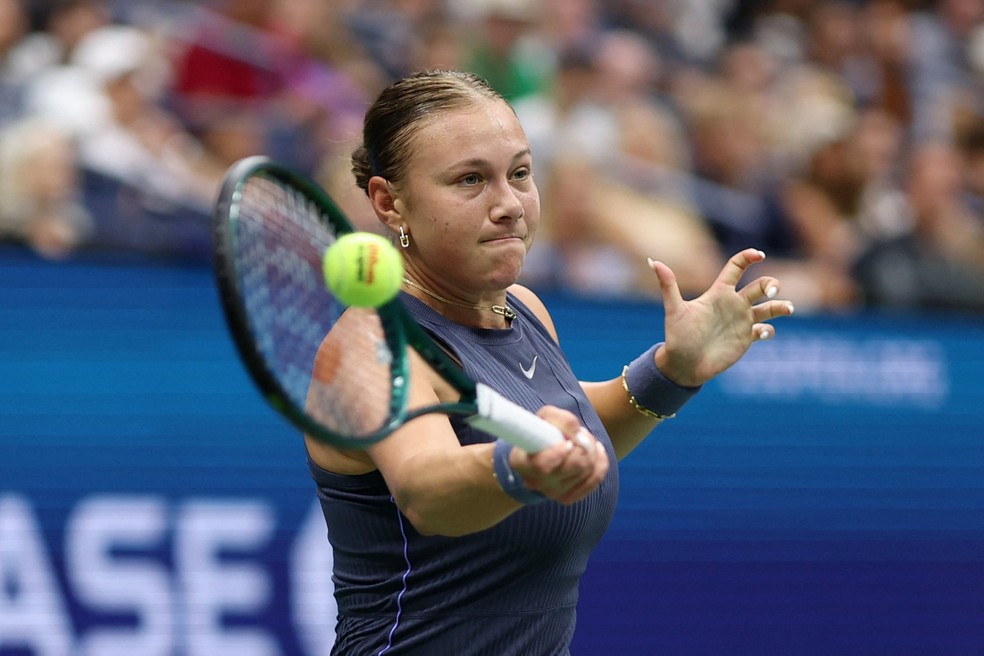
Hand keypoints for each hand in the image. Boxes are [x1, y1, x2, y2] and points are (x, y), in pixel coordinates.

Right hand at [510, 406, 608, 504]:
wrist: (537, 455)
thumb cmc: (540, 434)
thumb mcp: (544, 418)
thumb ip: (560, 419)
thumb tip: (577, 432)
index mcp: (522, 463)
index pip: (542, 465)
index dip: (559, 453)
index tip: (567, 441)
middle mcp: (536, 482)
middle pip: (574, 466)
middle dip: (584, 445)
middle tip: (580, 434)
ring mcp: (553, 493)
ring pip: (587, 470)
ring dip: (591, 450)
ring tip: (583, 440)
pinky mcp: (568, 497)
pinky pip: (595, 479)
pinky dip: (600, 461)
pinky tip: (596, 450)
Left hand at [650, 248, 794, 386]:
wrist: (683, 364)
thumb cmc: (677, 336)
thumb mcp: (674, 310)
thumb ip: (668, 285)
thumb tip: (653, 261)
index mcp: (718, 293)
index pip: (736, 268)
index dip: (748, 257)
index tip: (759, 254)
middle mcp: (733, 304)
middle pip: (759, 286)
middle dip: (770, 284)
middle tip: (772, 290)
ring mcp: (741, 321)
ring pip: (769, 308)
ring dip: (780, 306)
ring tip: (787, 308)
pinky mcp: (746, 339)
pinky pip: (764, 331)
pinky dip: (768, 330)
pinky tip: (761, 333)